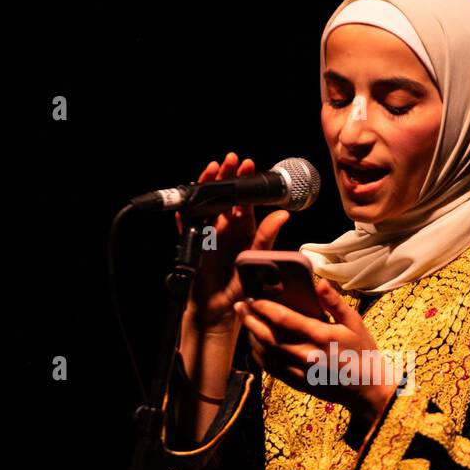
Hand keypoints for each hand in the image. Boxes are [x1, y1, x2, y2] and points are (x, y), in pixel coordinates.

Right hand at [176, 151, 292, 333]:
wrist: (221, 309)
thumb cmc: (243, 286)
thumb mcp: (258, 258)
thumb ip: (267, 236)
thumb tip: (283, 214)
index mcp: (245, 229)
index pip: (245, 200)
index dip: (245, 182)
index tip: (248, 165)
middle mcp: (227, 227)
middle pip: (225, 196)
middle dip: (227, 176)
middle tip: (231, 160)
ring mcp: (209, 233)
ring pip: (206, 203)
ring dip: (207, 186)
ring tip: (212, 169)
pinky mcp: (193, 242)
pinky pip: (186, 223)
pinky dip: (186, 211)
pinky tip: (187, 198)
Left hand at [236, 278, 398, 431]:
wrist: (367, 389)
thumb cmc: (363, 352)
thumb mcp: (355, 323)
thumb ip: (335, 303)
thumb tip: (318, 283)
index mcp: (321, 336)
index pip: (284, 318)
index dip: (264, 307)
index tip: (253, 297)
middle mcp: (307, 355)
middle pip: (268, 336)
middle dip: (250, 320)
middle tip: (240, 306)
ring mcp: (301, 372)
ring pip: (266, 354)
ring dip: (251, 337)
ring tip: (246, 322)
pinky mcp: (298, 384)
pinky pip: (271, 369)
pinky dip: (259, 356)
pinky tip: (256, 345)